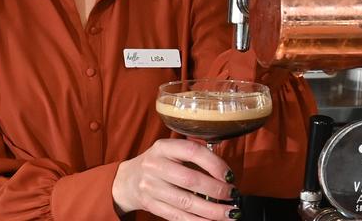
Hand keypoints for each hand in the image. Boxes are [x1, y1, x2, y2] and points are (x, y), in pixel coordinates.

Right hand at [112, 139, 239, 219]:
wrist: (128, 180)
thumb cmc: (158, 163)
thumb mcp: (170, 150)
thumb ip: (193, 154)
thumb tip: (225, 169)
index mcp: (163, 147)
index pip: (192, 152)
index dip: (214, 163)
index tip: (230, 175)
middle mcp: (155, 166)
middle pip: (190, 179)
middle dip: (216, 190)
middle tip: (233, 195)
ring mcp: (151, 187)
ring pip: (186, 202)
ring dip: (212, 210)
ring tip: (230, 213)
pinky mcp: (151, 206)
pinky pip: (178, 217)